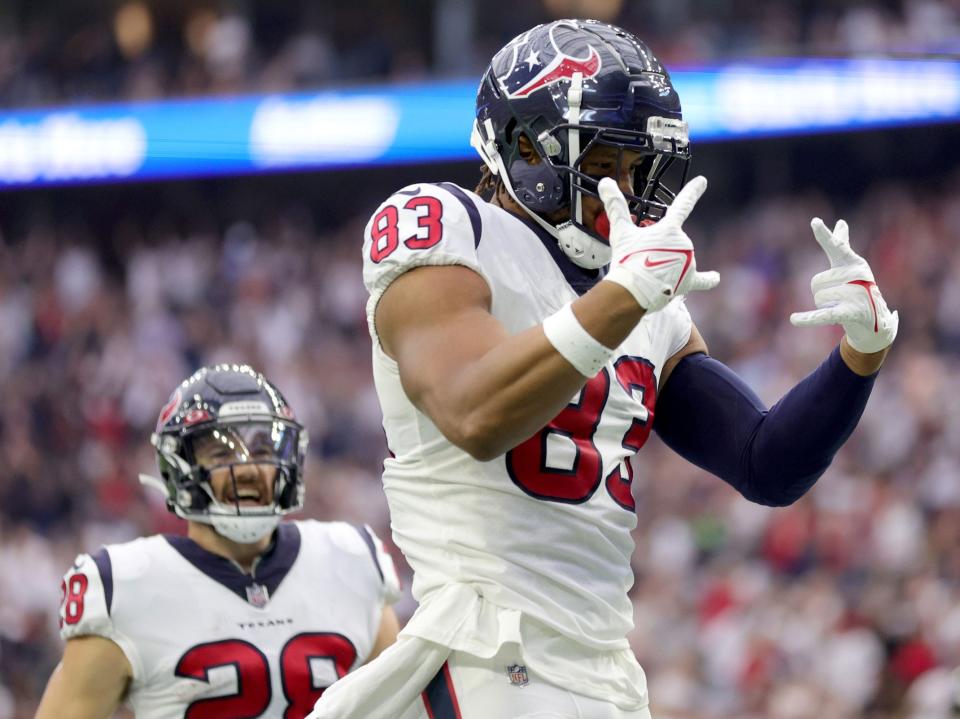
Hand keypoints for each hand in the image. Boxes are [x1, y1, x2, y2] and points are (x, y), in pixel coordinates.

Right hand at [600, 176, 718, 312]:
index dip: (693, 191)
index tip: (703, 181)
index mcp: (670, 229)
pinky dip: (709, 279)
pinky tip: (716, 278)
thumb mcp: (620, 232)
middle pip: (673, 242)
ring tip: (649, 274)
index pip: (683, 204)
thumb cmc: (627, 260)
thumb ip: (615, 206)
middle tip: (641, 260)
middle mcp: (685, 243)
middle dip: (659, 249)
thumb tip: (605, 182)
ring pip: (680, 259)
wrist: (634, 291)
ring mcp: (689, 262)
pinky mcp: (689, 280)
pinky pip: (703, 280)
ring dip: (668, 263)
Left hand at [790, 218, 898, 352]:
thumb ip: (842, 245)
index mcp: (853, 262)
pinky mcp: (851, 313)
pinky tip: (794, 319)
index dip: (825, 235)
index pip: (836, 246)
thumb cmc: (858, 288)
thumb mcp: (850, 265)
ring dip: (825, 305)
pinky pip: (824, 314)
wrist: (875, 319)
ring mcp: (856, 294)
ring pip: (818, 297)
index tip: (814, 221)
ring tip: (843, 305)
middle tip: (840, 296)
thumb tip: (841, 222)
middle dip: (822, 292)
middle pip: (816, 282)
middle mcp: (857, 276)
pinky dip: (808, 318)